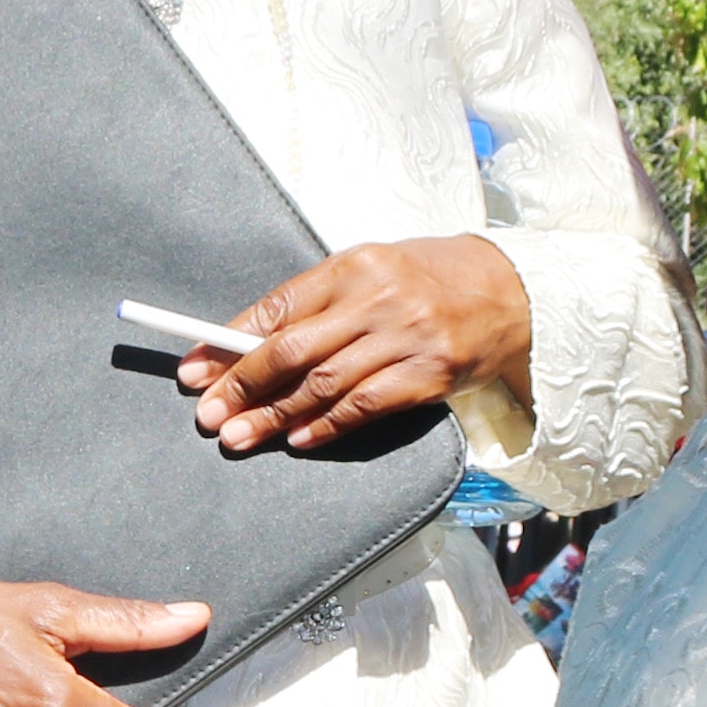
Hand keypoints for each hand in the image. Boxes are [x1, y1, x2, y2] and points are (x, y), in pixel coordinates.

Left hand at [190, 236, 529, 458]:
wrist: (511, 291)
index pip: (277, 308)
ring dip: (275, 416)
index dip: (228, 343)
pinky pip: (366, 406)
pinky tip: (299, 439)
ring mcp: (406, 338)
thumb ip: (316, 305)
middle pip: (293, 350)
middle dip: (243, 386)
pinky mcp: (430, 375)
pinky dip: (327, 425)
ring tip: (239, 437)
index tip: (195, 370)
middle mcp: (378, 299)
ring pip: (324, 384)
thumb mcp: (370, 272)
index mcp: (353, 266)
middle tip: (209, 414)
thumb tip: (245, 345)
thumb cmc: (428, 280)